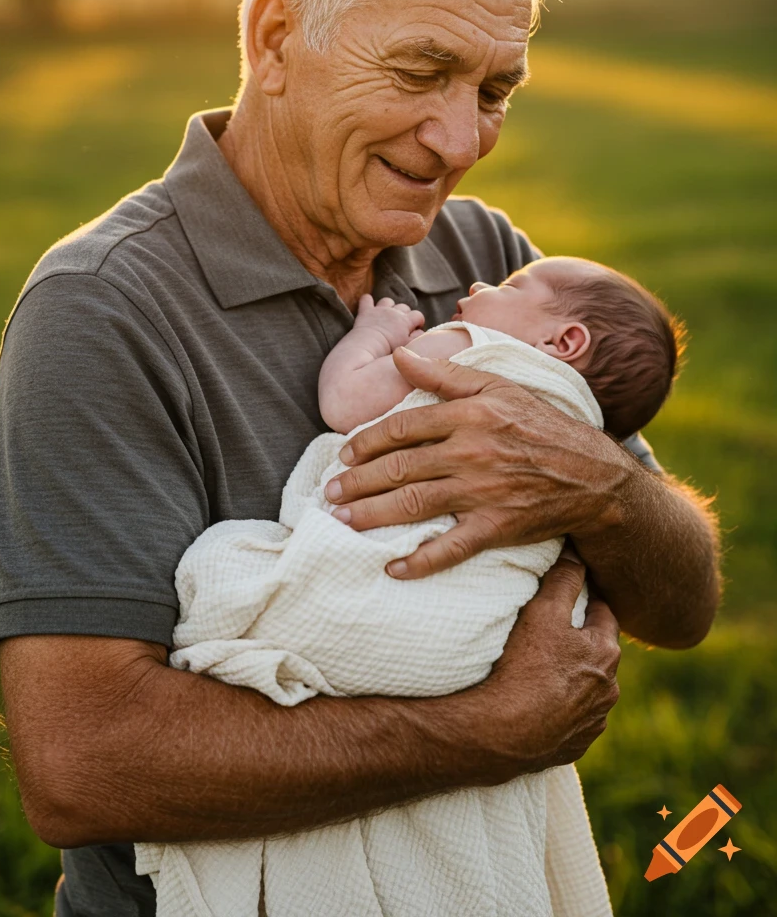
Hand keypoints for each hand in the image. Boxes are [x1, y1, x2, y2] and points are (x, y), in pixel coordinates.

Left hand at [325, 348, 630, 579]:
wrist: (592, 475)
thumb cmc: (540, 425)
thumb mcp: (497, 386)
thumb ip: (445, 374)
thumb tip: (399, 355)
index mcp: (469, 415)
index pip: (402, 427)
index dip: (366, 441)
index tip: (343, 454)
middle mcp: (471, 453)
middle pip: (399, 468)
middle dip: (357, 482)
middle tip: (329, 493)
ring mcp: (483, 493)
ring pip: (414, 505)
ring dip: (372, 515)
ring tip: (342, 521)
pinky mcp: (496, 528)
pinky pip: (450, 548)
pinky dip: (420, 561)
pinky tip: (392, 567)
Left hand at [353, 294, 424, 353]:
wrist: (369, 347)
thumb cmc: (390, 349)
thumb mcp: (408, 345)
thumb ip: (418, 337)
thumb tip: (421, 331)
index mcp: (406, 320)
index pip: (418, 315)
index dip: (418, 321)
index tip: (415, 329)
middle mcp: (394, 312)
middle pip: (404, 307)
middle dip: (404, 314)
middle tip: (400, 326)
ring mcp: (380, 310)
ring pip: (388, 301)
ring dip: (388, 306)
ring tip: (386, 316)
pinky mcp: (366, 311)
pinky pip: (366, 299)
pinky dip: (367, 300)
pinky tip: (368, 304)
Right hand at [451, 552, 620, 779]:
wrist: (503, 732)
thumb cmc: (525, 665)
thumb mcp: (543, 611)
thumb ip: (564, 579)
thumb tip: (577, 553)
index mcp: (606, 654)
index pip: (604, 613)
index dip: (587, 599)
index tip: (572, 590)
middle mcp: (609, 690)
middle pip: (597, 653)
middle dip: (581, 639)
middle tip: (553, 629)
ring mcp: (593, 722)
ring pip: (588, 688)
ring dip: (573, 677)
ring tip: (543, 668)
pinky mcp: (574, 745)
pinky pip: (572, 719)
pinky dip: (561, 708)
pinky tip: (539, 702)